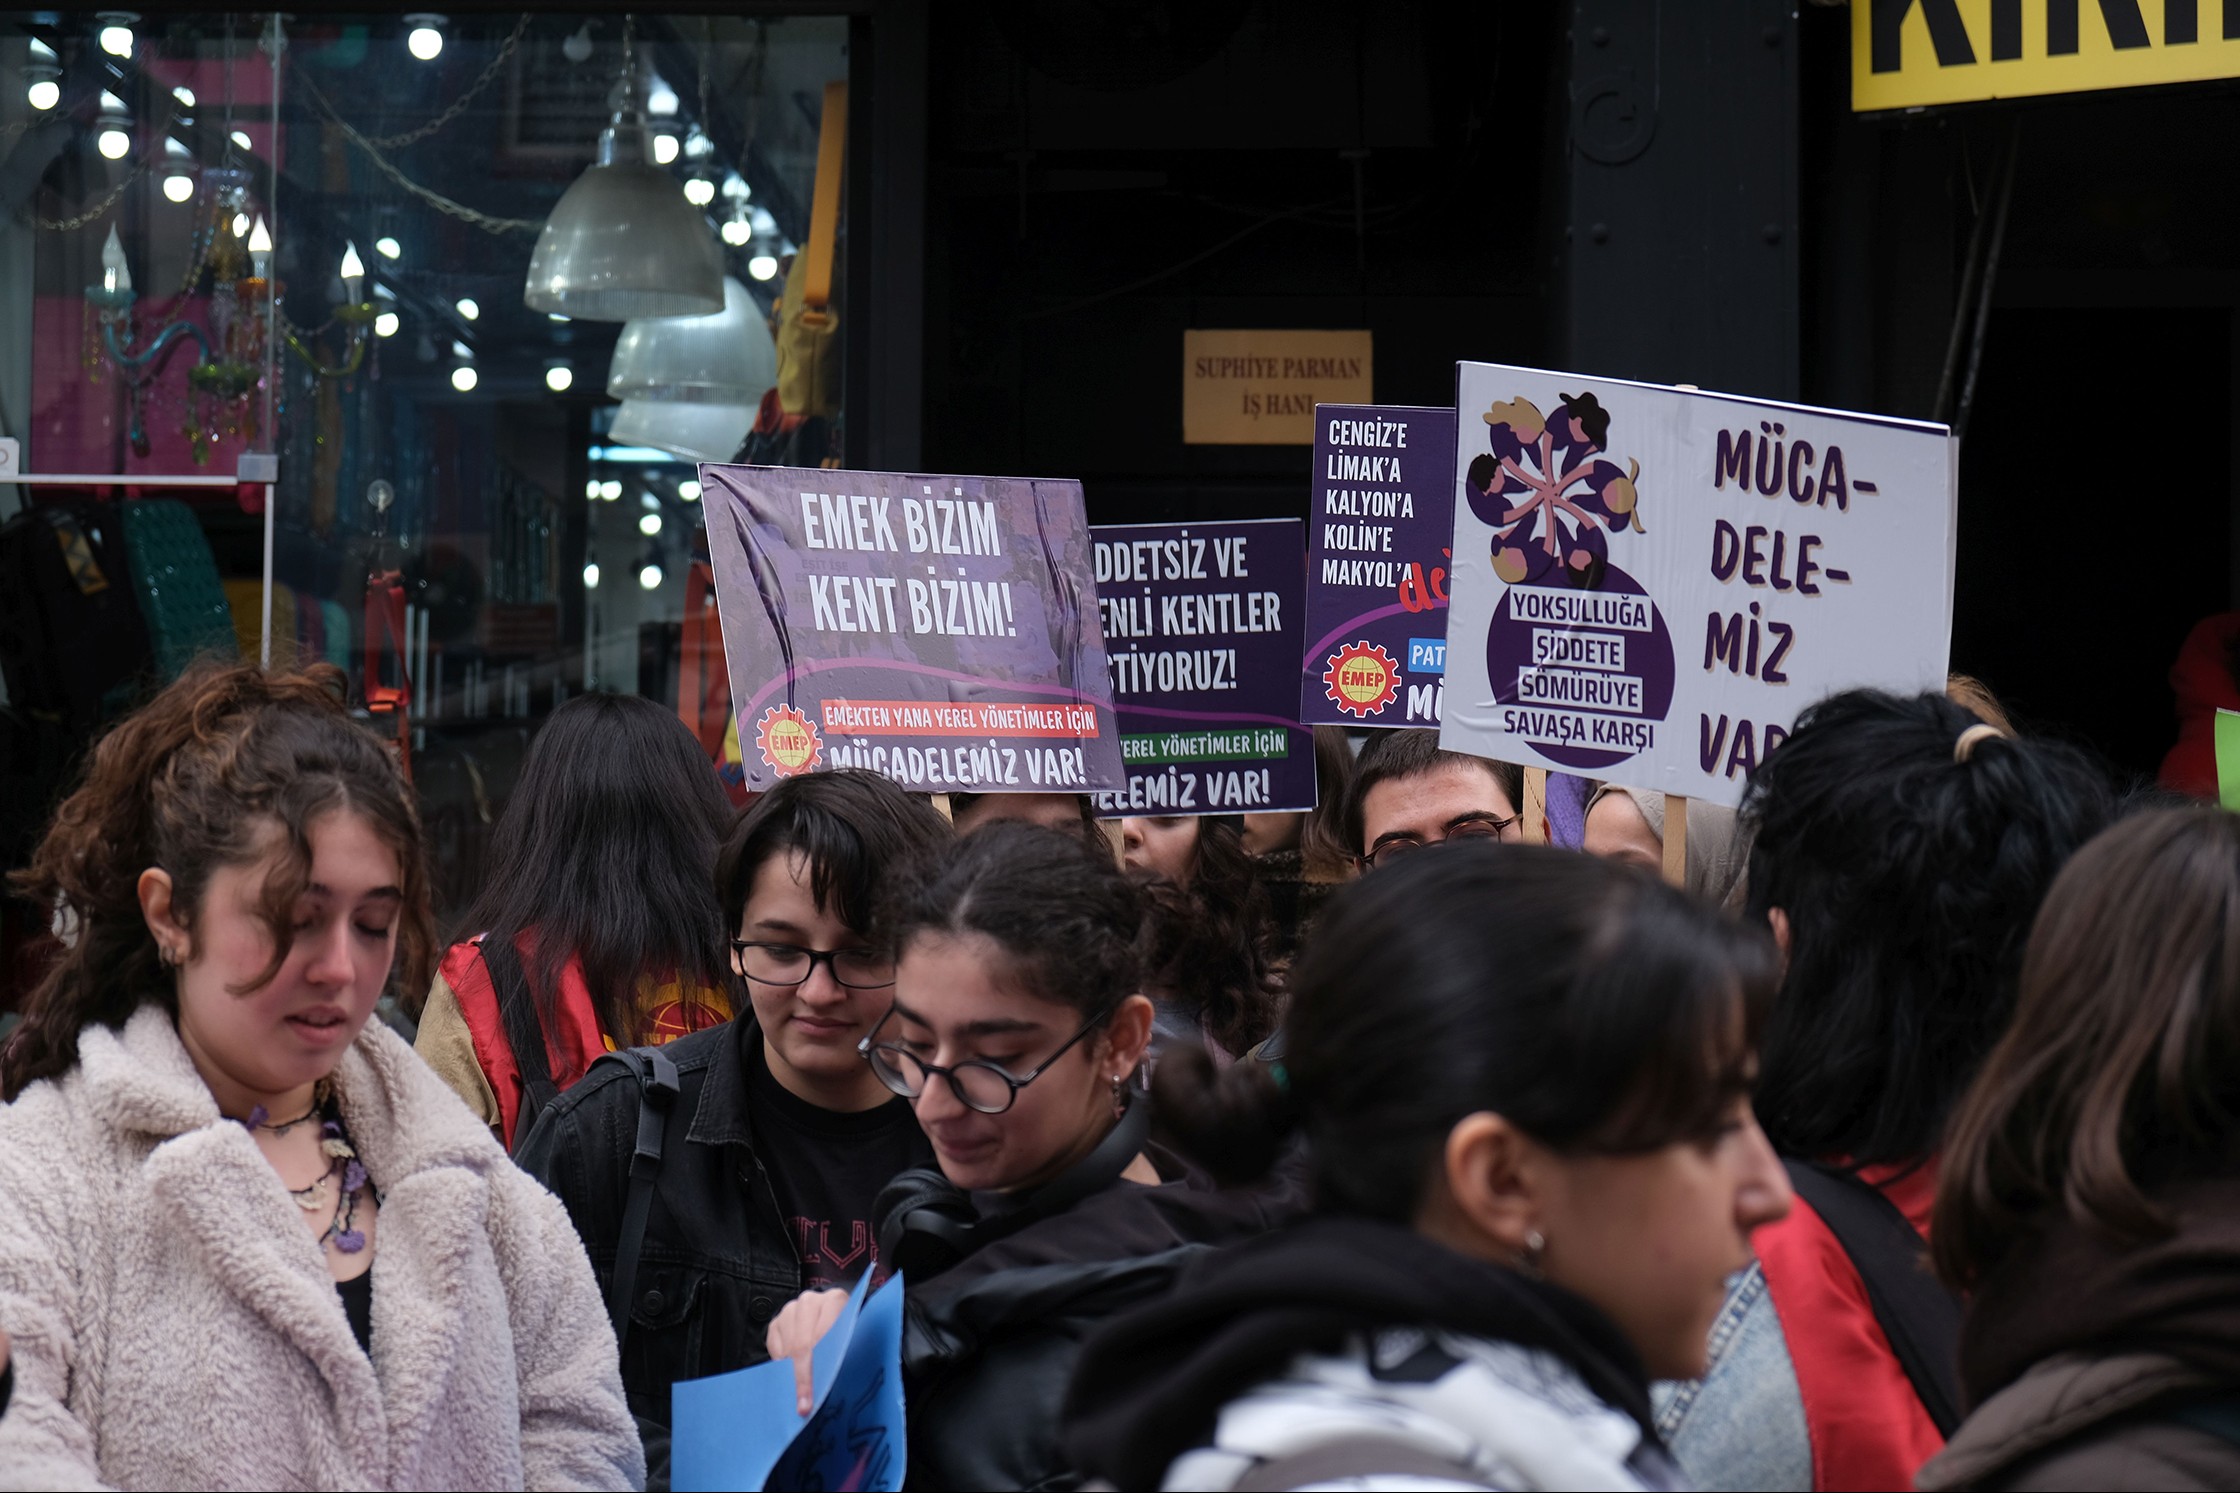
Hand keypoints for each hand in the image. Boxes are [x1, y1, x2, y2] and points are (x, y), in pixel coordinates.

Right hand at [764, 1288, 848, 1415]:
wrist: (836, 1315)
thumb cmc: (847, 1332)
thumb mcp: (854, 1338)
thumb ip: (843, 1353)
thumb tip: (832, 1385)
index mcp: (835, 1301)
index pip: (823, 1337)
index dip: (817, 1369)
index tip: (813, 1396)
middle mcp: (810, 1301)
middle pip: (800, 1345)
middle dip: (801, 1378)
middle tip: (802, 1405)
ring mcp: (791, 1309)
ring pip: (786, 1348)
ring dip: (792, 1373)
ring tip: (799, 1390)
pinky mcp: (776, 1321)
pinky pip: (775, 1348)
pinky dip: (782, 1364)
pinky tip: (792, 1370)